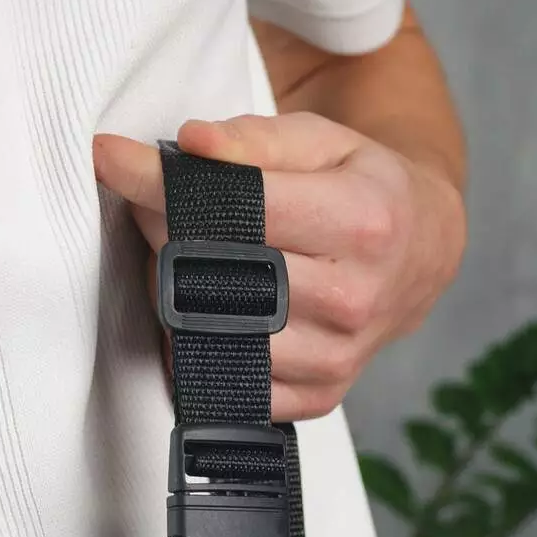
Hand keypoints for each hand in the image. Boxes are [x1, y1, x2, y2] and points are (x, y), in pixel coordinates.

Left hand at [94, 113, 465, 420]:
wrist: (422, 254)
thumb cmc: (364, 190)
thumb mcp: (323, 141)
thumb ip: (255, 139)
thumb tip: (191, 143)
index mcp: (364, 222)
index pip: (242, 207)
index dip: (165, 183)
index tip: (114, 160)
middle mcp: (354, 298)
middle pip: (219, 273)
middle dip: (163, 231)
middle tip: (150, 204)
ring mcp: (337, 357)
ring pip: (214, 333)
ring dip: (173, 293)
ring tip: (181, 257)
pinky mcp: (319, 397)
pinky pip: (228, 383)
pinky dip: (197, 348)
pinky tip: (202, 310)